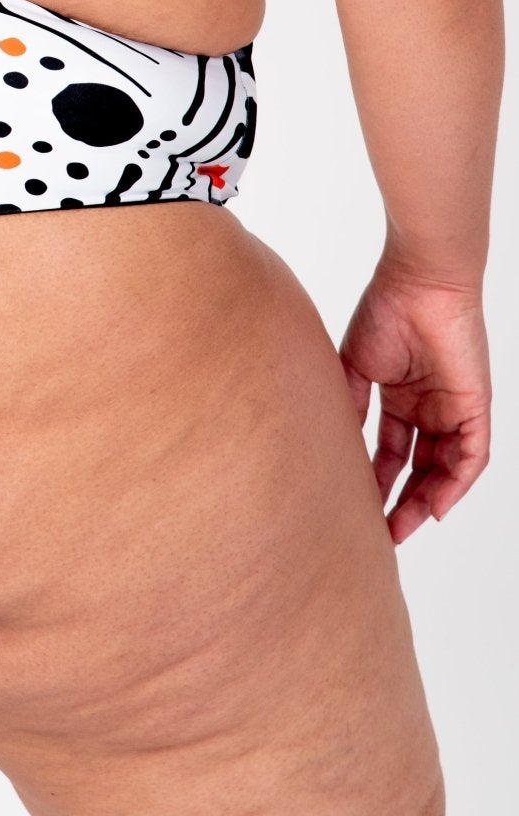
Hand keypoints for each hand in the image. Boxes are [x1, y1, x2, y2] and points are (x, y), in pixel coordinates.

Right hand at [338, 259, 490, 545]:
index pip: (393, 452)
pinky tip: (437, 507)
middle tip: (383, 533)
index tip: (360, 510)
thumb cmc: (385, 311)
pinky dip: (456, 485)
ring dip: (428, 502)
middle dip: (403, 502)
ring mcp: (455, 408)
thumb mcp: (354, 366)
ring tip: (403, 527)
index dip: (378, 482)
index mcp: (401, 396)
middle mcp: (430, 408)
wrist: (419, 282)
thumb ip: (350, 405)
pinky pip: (472, 457)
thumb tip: (339, 446)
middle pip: (421, 468)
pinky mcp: (476, 407)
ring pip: (446, 469)